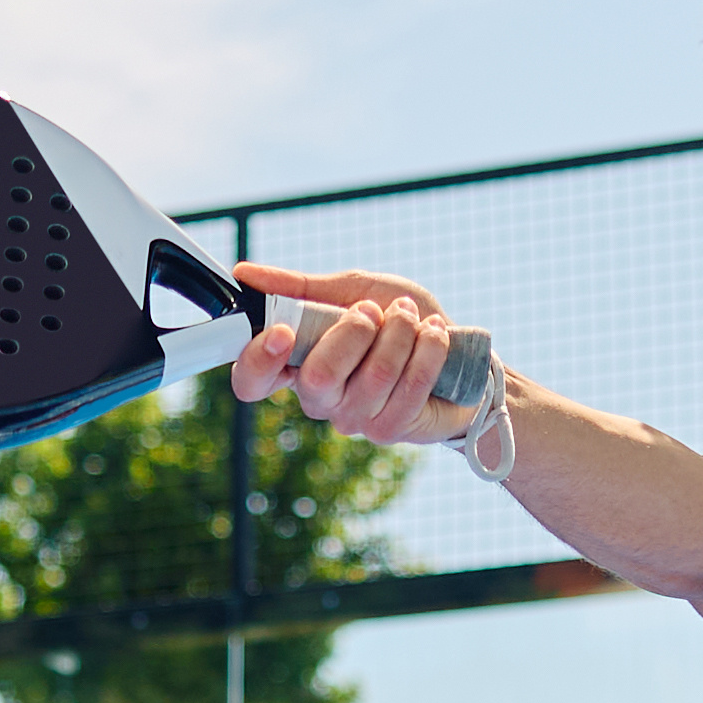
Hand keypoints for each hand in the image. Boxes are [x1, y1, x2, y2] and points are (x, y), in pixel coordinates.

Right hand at [229, 261, 473, 445]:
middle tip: (375, 310)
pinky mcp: (390, 429)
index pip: (251, 381)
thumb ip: (300, 287)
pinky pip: (410, 385)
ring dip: (400, 331)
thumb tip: (244, 273)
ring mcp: (353, 419)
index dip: (258, 359)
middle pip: (319, 375)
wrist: (458, 350)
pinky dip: (428, 347)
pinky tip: (434, 334)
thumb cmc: (398, 319)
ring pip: (373, 375)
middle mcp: (318, 398)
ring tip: (410, 316)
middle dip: (355, 329)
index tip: (283, 330)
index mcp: (297, 363)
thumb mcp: (351, 290)